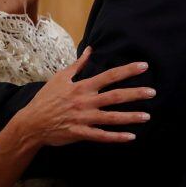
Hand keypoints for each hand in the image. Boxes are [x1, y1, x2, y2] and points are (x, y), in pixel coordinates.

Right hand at [12, 47, 153, 146]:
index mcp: (82, 86)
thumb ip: (78, 65)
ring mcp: (84, 118)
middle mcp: (86, 101)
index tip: (143, 67)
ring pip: (111, 118)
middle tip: (153, 92)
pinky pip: (102, 136)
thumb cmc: (46, 98)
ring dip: (130, 117)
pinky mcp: (81, 133)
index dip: (127, 71)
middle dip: (135, 94)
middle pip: (115, 96)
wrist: (32, 122)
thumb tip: (90, 50)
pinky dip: (116, 137)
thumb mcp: (60, 77)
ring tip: (147, 116)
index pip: (109, 76)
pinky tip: (130, 137)